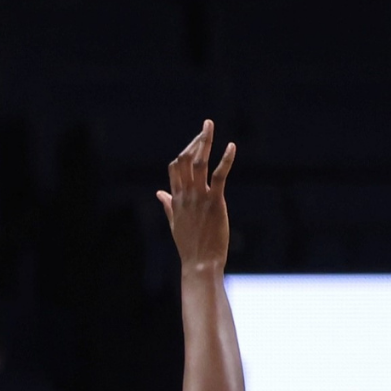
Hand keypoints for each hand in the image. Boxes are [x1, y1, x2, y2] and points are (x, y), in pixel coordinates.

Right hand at [155, 120, 235, 272]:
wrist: (200, 264)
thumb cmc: (189, 246)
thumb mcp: (175, 223)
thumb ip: (168, 205)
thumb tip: (159, 193)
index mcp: (176, 199)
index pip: (175, 167)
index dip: (184, 152)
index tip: (196, 143)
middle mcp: (185, 195)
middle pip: (185, 160)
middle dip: (195, 141)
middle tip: (206, 126)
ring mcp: (199, 197)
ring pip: (198, 163)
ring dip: (204, 142)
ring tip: (210, 126)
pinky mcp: (214, 202)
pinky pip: (219, 176)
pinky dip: (226, 159)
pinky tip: (231, 147)